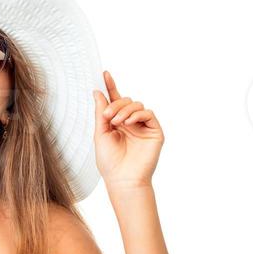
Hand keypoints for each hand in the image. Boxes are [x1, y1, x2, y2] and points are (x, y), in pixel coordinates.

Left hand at [93, 70, 163, 188]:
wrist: (122, 179)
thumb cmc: (109, 162)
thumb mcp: (100, 134)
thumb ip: (100, 112)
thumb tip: (98, 92)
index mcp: (116, 124)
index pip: (115, 101)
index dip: (110, 87)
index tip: (104, 74)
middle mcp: (130, 123)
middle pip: (126, 101)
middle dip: (116, 104)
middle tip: (107, 117)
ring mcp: (143, 127)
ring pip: (137, 105)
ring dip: (125, 110)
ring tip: (117, 122)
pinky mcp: (154, 132)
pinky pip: (148, 114)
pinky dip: (138, 114)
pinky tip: (129, 123)